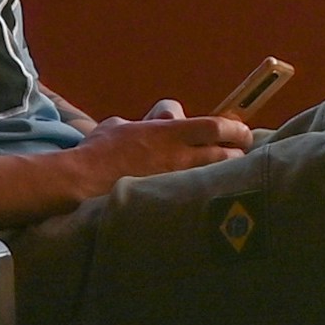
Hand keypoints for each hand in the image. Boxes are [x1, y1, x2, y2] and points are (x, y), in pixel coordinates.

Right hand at [79, 110, 250, 186]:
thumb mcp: (120, 125)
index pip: (215, 127)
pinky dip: (207, 193)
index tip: (240, 129)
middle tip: (241, 152)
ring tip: (229, 174)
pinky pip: (197, 195)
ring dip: (226, 173)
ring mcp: (175, 181)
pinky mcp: (167, 200)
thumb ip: (144, 124)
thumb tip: (153, 126)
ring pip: (217, 176)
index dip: (234, 127)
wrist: (83, 182)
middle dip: (238, 152)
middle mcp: (178, 157)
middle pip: (226, 154)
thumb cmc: (98, 151)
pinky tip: (208, 196)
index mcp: (169, 133)